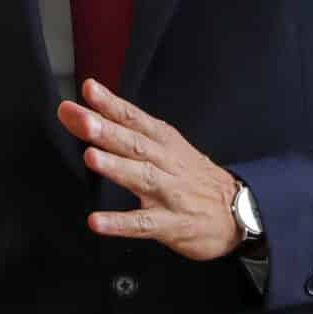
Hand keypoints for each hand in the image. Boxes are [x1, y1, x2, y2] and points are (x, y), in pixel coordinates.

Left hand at [58, 80, 244, 260]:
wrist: (238, 211)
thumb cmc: (192, 176)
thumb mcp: (163, 148)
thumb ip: (117, 132)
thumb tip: (74, 115)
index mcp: (165, 142)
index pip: (135, 119)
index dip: (113, 104)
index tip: (89, 89)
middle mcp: (167, 164)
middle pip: (136, 144)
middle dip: (109, 131)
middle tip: (84, 120)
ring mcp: (171, 194)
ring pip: (142, 178)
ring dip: (116, 167)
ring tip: (92, 158)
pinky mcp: (171, 224)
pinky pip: (143, 224)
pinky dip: (120, 223)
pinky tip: (97, 221)